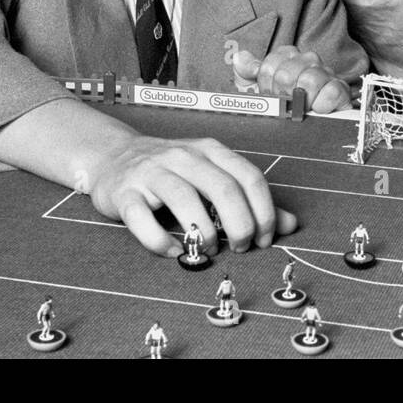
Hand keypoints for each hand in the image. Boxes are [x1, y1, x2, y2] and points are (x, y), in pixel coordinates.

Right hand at [86, 134, 296, 256]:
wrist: (114, 157)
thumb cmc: (172, 172)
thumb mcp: (213, 177)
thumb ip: (250, 200)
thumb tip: (289, 224)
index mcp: (211, 151)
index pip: (249, 177)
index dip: (263, 211)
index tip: (265, 239)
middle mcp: (183, 156)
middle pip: (222, 188)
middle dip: (239, 224)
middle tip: (241, 248)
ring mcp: (151, 172)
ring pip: (184, 199)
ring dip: (203, 233)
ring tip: (209, 251)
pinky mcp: (124, 192)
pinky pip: (142, 218)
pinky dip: (159, 241)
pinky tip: (172, 251)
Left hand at [231, 46, 350, 112]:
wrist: (309, 128)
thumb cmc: (282, 106)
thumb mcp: (257, 90)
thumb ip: (246, 72)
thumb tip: (239, 57)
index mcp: (286, 57)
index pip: (269, 65)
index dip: (266, 86)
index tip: (271, 96)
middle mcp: (307, 60)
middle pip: (286, 74)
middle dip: (282, 96)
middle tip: (286, 106)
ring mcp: (325, 73)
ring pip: (309, 81)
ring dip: (302, 102)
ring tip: (301, 110)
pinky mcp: (340, 89)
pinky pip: (331, 92)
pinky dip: (322, 105)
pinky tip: (317, 110)